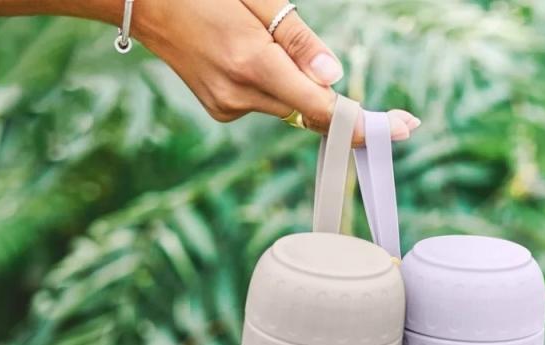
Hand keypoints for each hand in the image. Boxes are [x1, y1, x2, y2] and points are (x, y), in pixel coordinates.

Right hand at [134, 0, 419, 141]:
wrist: (145, 2)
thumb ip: (298, 40)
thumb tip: (333, 78)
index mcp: (252, 62)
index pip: (320, 108)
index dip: (360, 123)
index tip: (399, 131)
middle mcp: (240, 94)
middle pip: (310, 114)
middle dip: (345, 112)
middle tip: (397, 121)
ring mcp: (228, 107)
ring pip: (288, 108)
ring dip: (297, 87)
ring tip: (260, 42)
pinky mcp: (222, 111)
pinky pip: (266, 104)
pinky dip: (272, 86)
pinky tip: (246, 57)